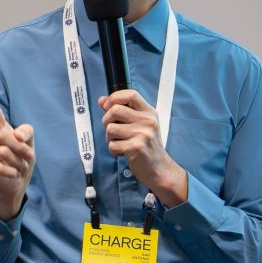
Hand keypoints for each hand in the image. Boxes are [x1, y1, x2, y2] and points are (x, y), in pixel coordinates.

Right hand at [0, 105, 34, 221]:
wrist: (17, 181)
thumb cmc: (22, 158)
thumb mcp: (30, 143)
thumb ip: (26, 133)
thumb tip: (16, 134)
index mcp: (0, 129)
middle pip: (3, 135)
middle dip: (21, 147)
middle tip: (30, 157)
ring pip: (3, 152)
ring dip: (18, 162)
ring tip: (22, 167)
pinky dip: (11, 171)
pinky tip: (15, 173)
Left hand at [100, 90, 186, 206]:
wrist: (159, 169)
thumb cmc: (148, 146)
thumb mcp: (139, 125)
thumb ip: (121, 112)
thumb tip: (102, 100)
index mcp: (149, 112)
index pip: (130, 94)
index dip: (114, 97)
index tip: (107, 106)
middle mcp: (148, 121)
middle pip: (115, 110)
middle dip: (107, 121)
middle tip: (113, 130)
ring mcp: (143, 134)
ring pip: (111, 129)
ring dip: (110, 138)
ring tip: (120, 143)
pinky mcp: (136, 148)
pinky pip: (112, 145)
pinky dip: (114, 150)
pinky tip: (123, 152)